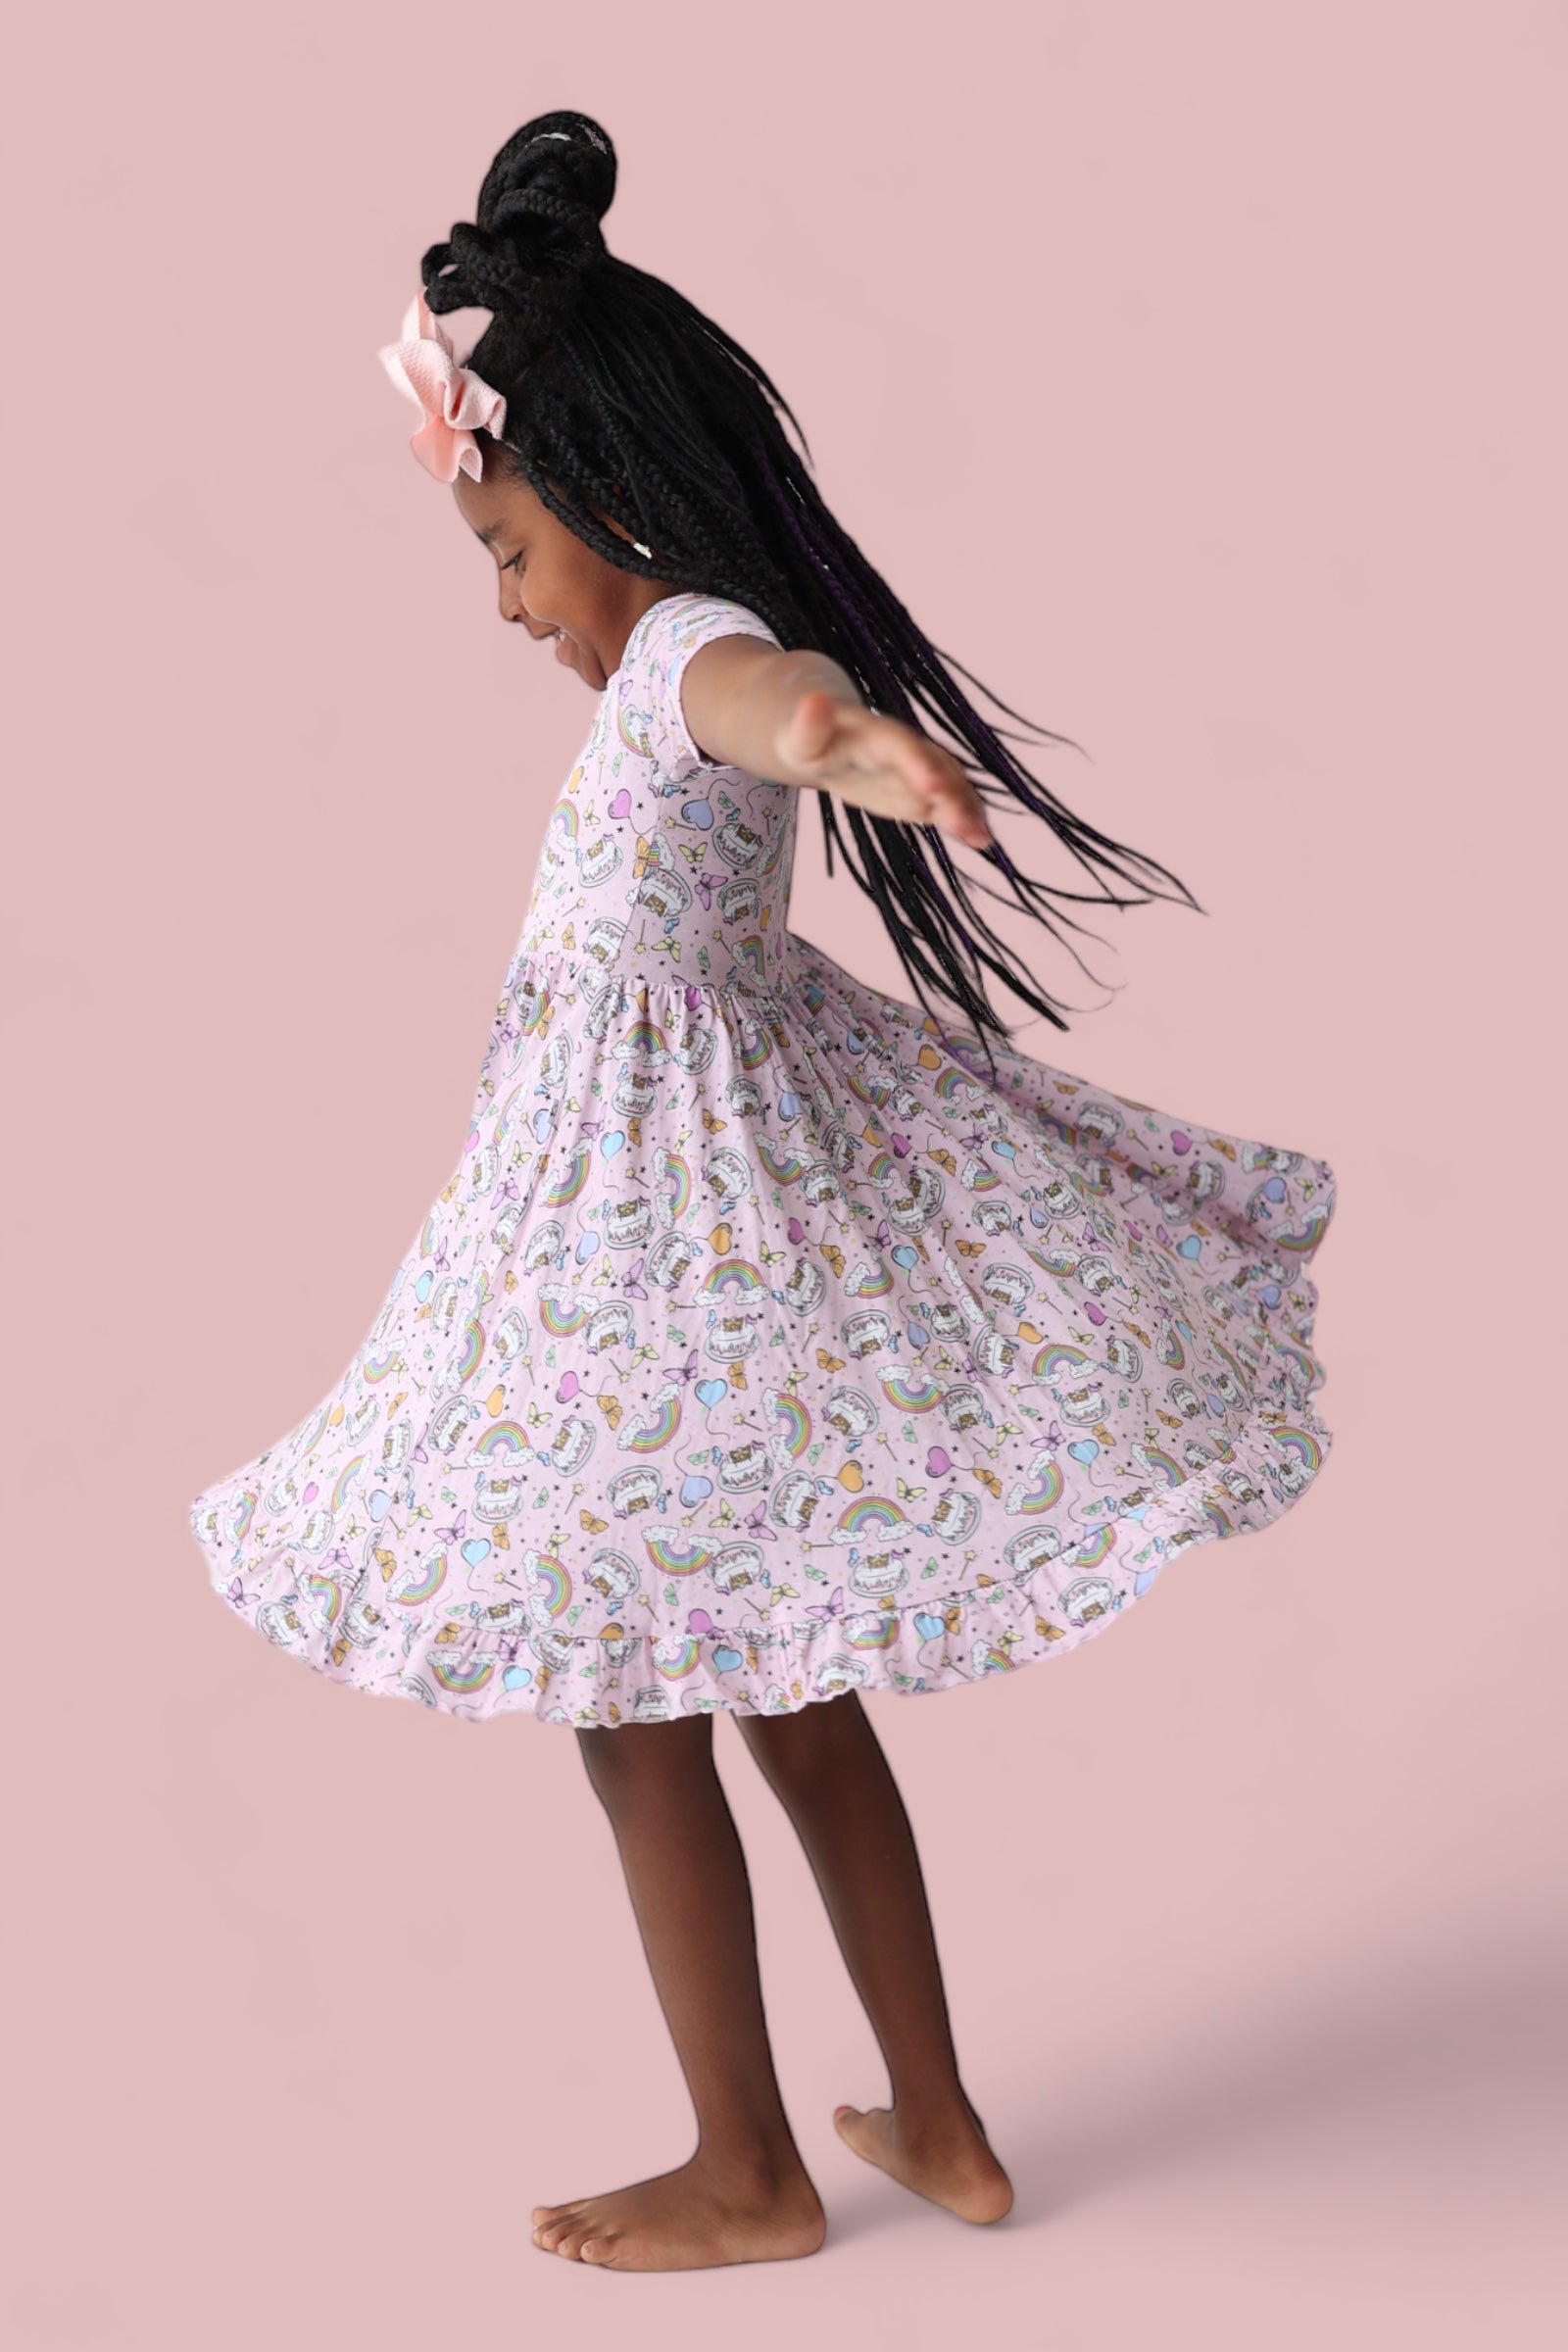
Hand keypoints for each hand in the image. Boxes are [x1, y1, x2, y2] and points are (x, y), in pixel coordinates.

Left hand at [775, 690, 995, 852]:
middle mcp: (906, 748)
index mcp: (876, 733)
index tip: (931, 785)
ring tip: (981, 837)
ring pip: (950, 785)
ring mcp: (918, 769)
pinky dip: (966, 818)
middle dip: (951, 794)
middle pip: (934, 767)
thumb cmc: (808, 741)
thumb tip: (813, 701)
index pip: (900, 746)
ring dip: (966, 809)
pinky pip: (948, 803)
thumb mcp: (799, 738)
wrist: (828, 738)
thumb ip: (808, 726)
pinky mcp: (922, 790)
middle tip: (963, 824)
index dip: (917, 763)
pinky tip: (981, 840)